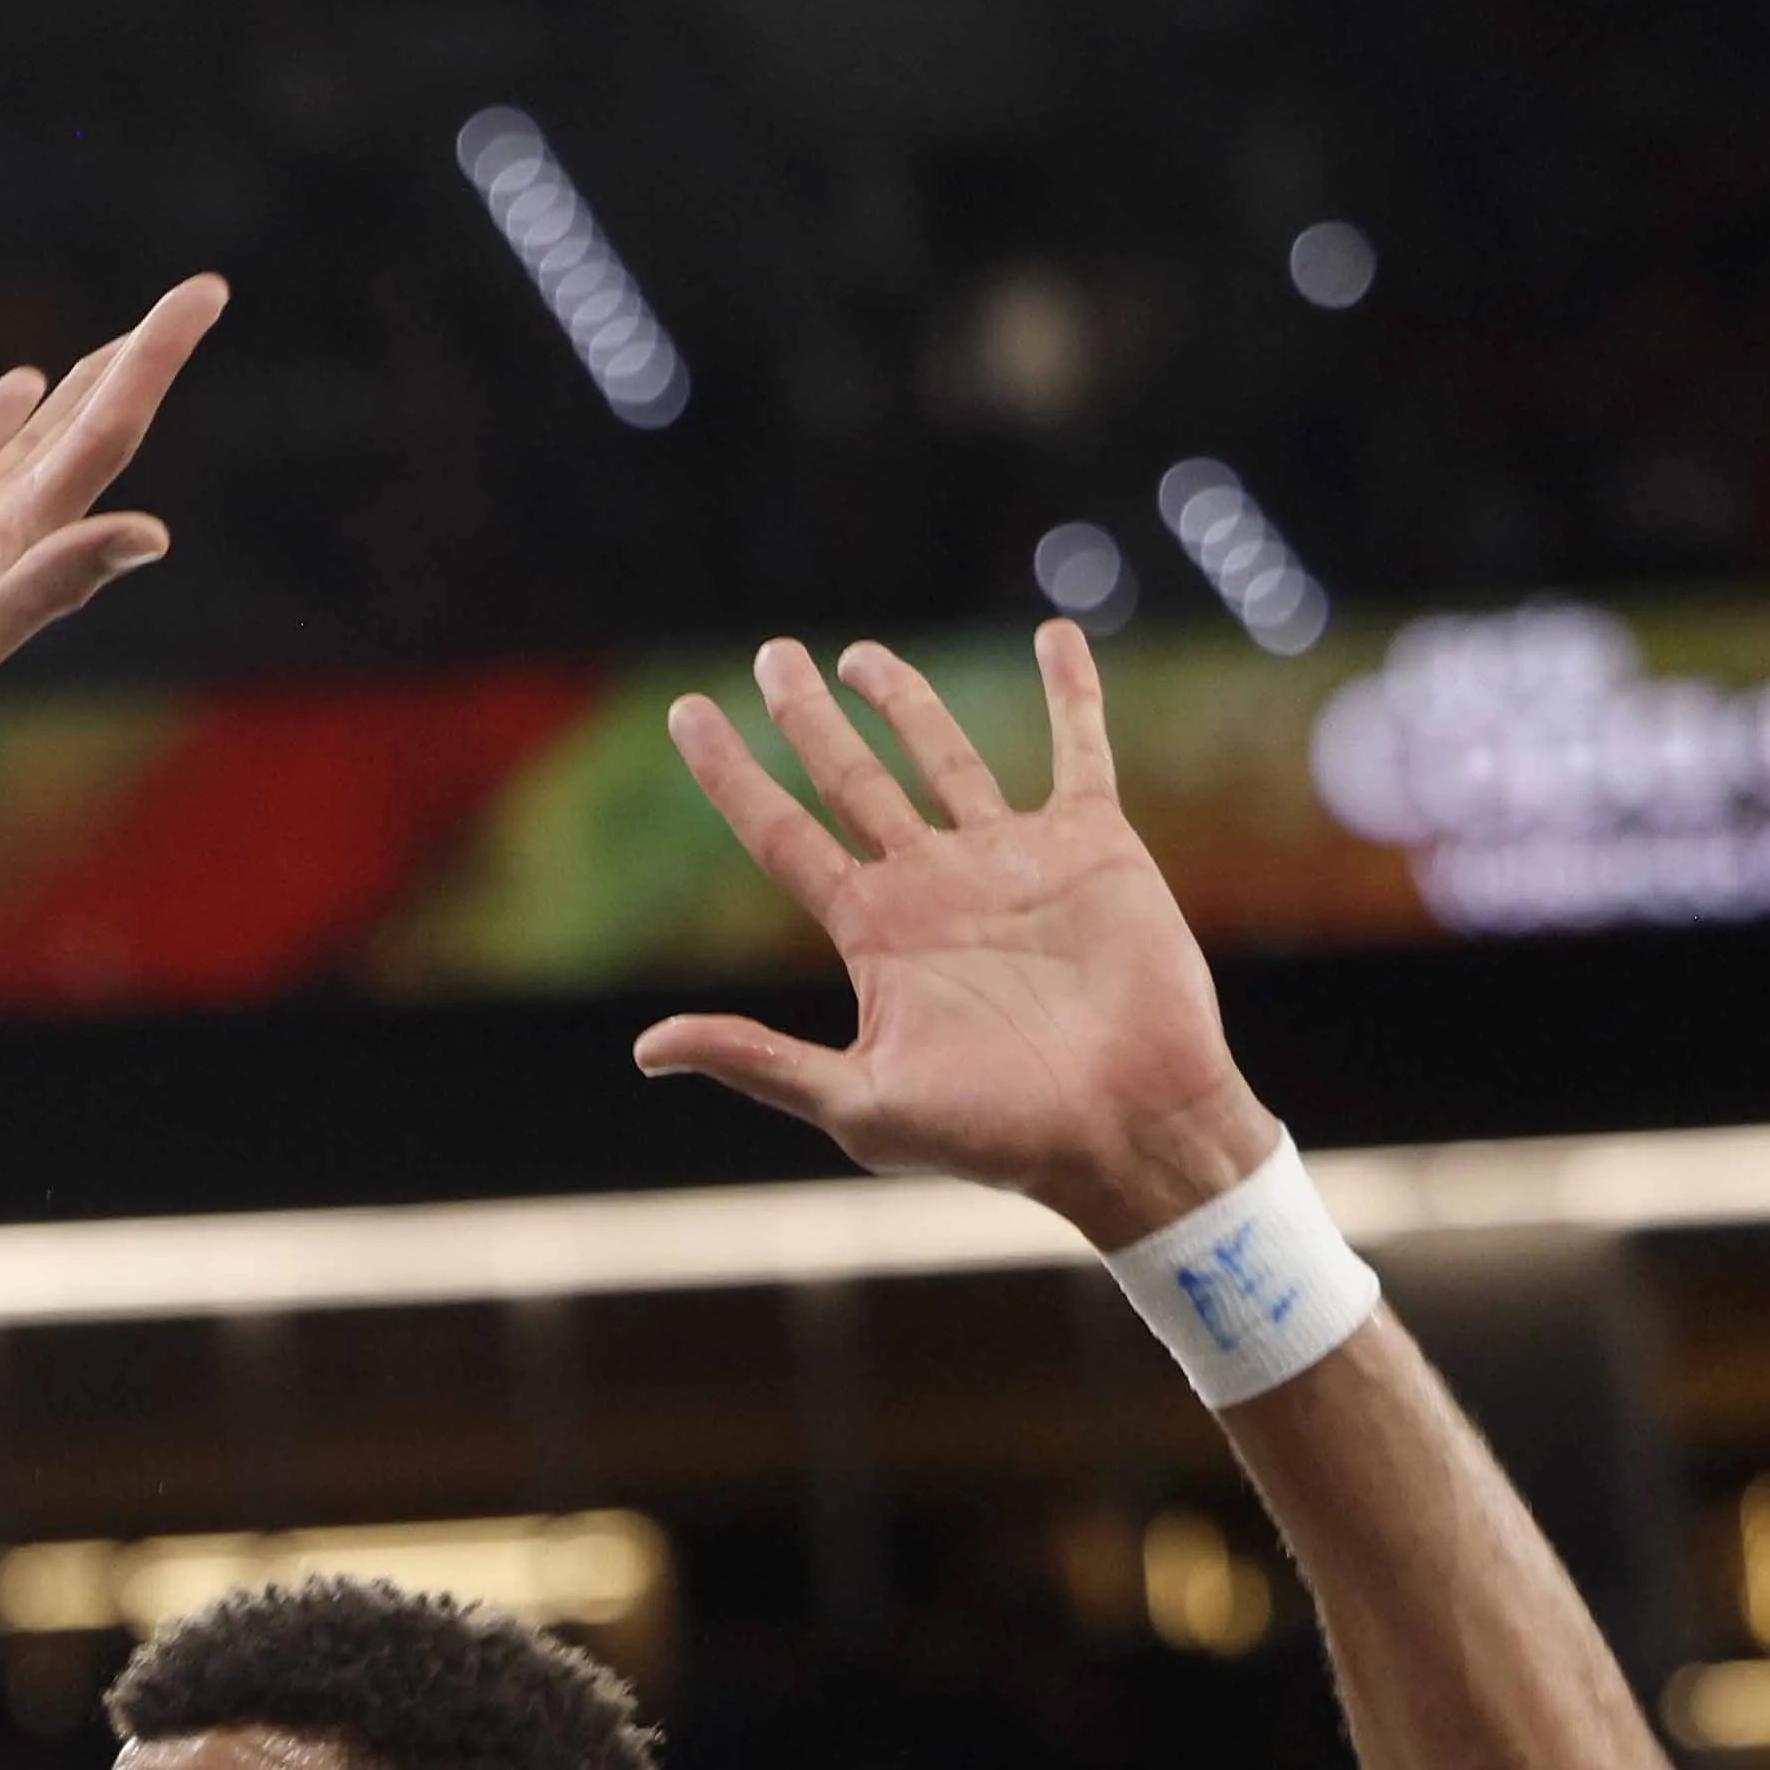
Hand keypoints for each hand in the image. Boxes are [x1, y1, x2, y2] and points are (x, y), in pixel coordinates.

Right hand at [0, 276, 222, 785]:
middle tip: (200, 294)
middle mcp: (2, 542)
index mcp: (22, 553)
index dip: (154, 363)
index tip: (207, 292)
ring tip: (124, 341)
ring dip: (83, 392)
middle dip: (142, 362)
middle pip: (88, 432)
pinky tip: (20, 385)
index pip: (106, 438)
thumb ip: (48, 587)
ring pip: (36, 444)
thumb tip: (154, 533)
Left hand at [637, 625, 1283, 1247]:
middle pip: (852, 779)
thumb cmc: (995, 1135)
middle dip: (809, 718)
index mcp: (873, 933)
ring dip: (907, 699)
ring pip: (945, 754)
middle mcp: (931, 885)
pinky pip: (1079, 749)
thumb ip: (759, 1063)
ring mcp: (1010, 860)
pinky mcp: (1092, 847)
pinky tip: (1052, 634)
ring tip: (859, 657)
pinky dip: (1071, 691)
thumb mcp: (859, 1105)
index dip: (731, 775)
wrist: (1123, 1130)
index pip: (781, 834)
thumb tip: (646, 1050)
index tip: (686, 712)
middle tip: (774, 657)